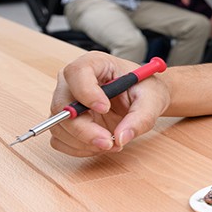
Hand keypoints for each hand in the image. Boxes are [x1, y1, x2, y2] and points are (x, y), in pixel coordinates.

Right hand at [48, 51, 170, 156]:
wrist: (143, 100)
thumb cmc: (145, 91)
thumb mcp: (152, 100)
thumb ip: (141, 118)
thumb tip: (121, 137)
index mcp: (95, 63)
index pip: (77, 72)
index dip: (87, 92)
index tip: (105, 109)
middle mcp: (73, 81)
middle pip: (63, 105)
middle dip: (84, 130)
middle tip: (109, 142)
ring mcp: (66, 101)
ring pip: (59, 126)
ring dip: (84, 142)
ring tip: (112, 143)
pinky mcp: (65, 121)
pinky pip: (60, 140)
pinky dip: (79, 148)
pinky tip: (100, 146)